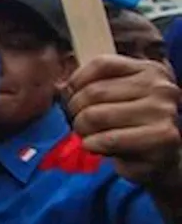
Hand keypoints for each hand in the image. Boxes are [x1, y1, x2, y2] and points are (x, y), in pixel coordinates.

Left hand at [67, 55, 181, 185]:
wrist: (161, 160)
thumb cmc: (132, 128)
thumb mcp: (116, 101)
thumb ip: (92, 87)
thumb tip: (61, 86)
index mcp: (149, 71)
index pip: (102, 64)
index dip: (77, 80)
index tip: (71, 95)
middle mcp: (160, 87)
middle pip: (94, 91)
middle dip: (76, 111)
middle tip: (80, 123)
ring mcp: (163, 112)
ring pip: (97, 115)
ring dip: (83, 130)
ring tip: (89, 136)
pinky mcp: (162, 138)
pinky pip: (109, 139)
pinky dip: (92, 144)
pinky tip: (95, 146)